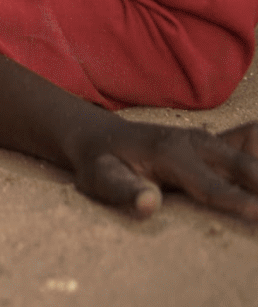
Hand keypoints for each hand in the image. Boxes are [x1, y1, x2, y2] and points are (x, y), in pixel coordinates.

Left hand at [65, 119, 257, 221]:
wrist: (100, 137)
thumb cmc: (101, 162)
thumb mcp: (100, 177)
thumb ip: (123, 190)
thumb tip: (148, 204)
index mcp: (169, 153)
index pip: (210, 186)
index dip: (237, 202)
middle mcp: (194, 142)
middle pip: (242, 166)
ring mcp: (207, 141)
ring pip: (249, 152)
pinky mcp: (214, 144)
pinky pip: (247, 142)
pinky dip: (257, 152)